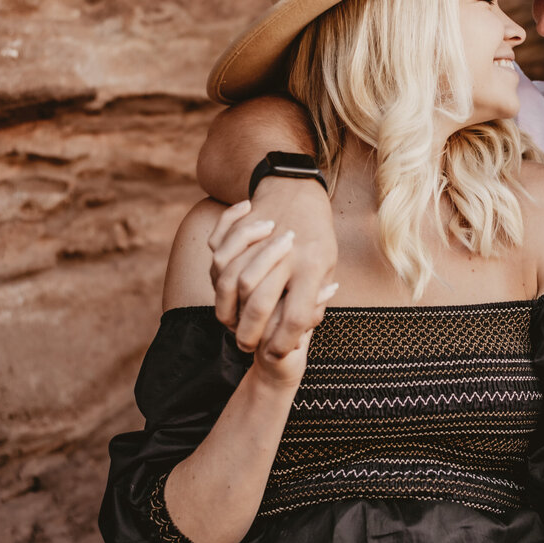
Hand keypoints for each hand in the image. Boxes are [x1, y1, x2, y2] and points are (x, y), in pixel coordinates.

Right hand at [208, 175, 337, 355]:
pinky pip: (218, 250)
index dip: (283, 342)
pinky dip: (216, 270)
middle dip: (249, 331)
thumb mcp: (326, 267)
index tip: (274, 355)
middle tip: (245, 344)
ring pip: (230, 279)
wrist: (299, 186)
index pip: (296, 315)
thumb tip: (295, 337)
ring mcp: (260, 236)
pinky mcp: (240, 226)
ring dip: (227, 307)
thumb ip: (313, 300)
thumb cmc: (317, 235)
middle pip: (258, 301)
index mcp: (313, 266)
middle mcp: (286, 251)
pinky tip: (225, 285)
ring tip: (231, 320)